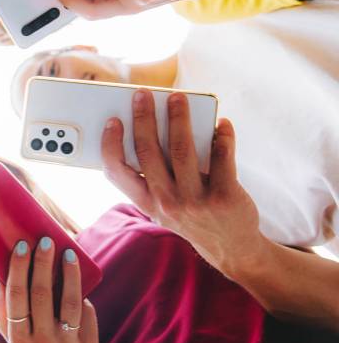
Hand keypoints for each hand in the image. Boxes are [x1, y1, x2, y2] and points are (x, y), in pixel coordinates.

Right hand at [0, 238, 97, 342]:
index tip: (23, 246)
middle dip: (43, 264)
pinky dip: (81, 293)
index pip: (17, 298)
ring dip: (69, 273)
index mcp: (18, 340)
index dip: (19, 270)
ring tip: (68, 252)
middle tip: (45, 241)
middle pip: (42, 296)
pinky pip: (85, 313)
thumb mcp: (10, 335)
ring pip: (70, 302)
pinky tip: (77, 277)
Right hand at [101, 90, 263, 273]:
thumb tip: (151, 130)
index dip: (111, 144)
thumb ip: (153, 178)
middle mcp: (167, 202)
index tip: (112, 121)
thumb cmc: (193, 217)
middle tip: (143, 95)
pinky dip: (222, 136)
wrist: (232, 248)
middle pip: (148, 151)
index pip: (117, 172)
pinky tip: (222, 124)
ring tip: (178, 98)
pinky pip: (222, 157)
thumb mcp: (163, 207)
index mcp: (147, 203)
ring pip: (182, 149)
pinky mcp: (225, 196)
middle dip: (144, 118)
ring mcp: (196, 200)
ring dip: (179, 118)